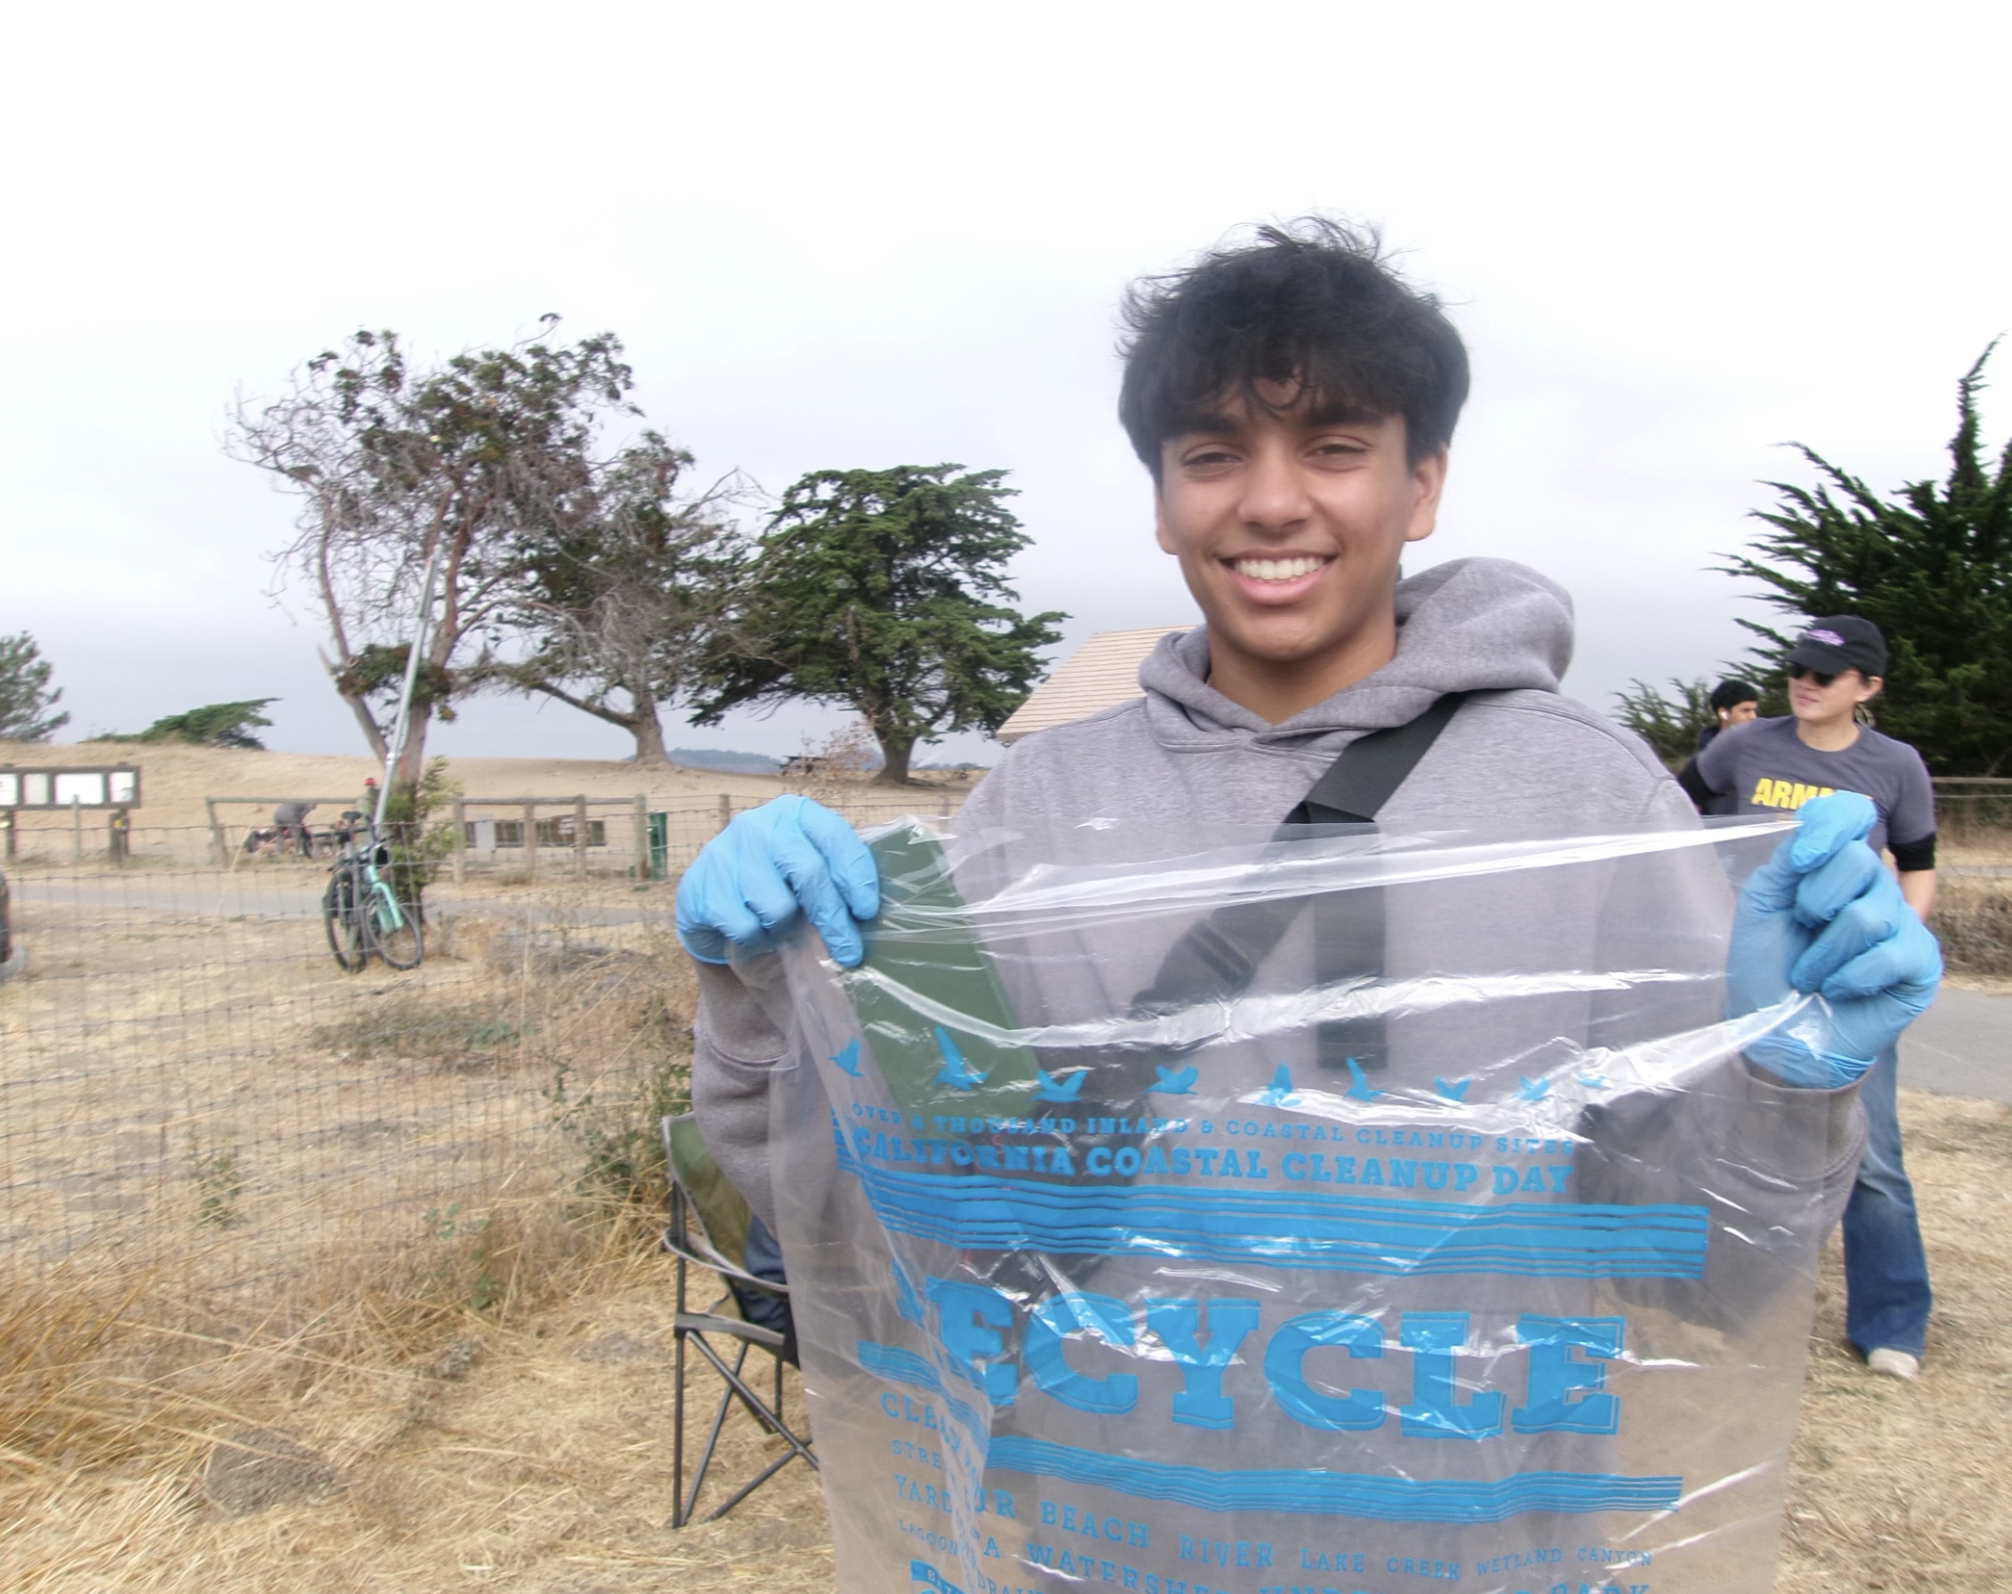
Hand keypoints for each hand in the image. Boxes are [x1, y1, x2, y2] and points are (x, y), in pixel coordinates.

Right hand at [675, 796, 879, 966]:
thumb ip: (834, 877)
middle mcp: (758, 824)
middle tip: (850, 952)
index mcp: (793, 812)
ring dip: (785, 928)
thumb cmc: (773, 884)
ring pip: (777, 906)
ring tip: (779, 925)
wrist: (710, 900)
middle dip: (834, 920)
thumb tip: (871, 914)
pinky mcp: (700, 885)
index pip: (834, 838)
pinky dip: (755, 940)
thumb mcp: (804, 868)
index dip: (856, 876)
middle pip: (809, 873)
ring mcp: (725, 852)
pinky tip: (751, 930)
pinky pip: (745, 927)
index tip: (868, 911)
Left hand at [1727, 792, 1941, 1087]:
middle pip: (1860, 861)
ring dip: (1823, 952)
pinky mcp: (1919, 964)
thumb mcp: (1762, 906)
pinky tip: (1838, 989)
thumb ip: (1788, 860)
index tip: (1802, 858)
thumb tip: (1815, 821)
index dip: (1832, 825)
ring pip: (1869, 914)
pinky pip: (1889, 955)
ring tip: (1811, 973)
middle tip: (1801, 930)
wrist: (1775, 1032)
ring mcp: (1902, 924)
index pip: (1852, 814)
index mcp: (1835, 865)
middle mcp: (1875, 887)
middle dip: (1815, 902)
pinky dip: (1850, 977)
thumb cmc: (1766, 968)